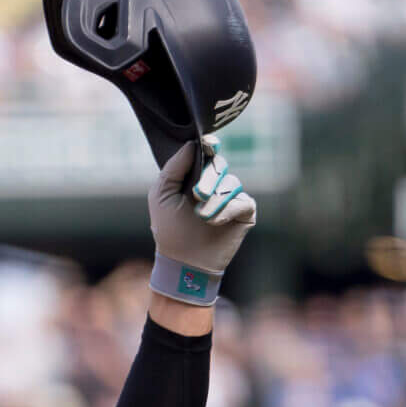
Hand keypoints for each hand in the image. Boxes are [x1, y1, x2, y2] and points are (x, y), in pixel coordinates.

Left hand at [148, 138, 255, 306]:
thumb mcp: (162, 194)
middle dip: (208, 178)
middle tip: (197, 195)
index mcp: (195, 176)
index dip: (209, 146)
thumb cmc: (170, 229)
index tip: (209, 145)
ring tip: (202, 217)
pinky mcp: (244, 213)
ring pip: (232, 183)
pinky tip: (215, 222)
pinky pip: (243, 202)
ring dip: (215, 200)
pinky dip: (229, 210)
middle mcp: (215, 183)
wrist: (183, 261)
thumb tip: (193, 145)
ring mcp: (231, 198)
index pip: (207, 152)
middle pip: (219, 165)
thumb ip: (174, 166)